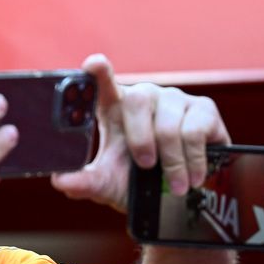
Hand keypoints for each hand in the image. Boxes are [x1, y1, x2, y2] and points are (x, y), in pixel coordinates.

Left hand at [51, 54, 230, 211]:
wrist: (177, 198)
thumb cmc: (135, 182)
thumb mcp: (107, 185)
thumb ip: (84, 183)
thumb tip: (60, 181)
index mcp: (114, 109)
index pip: (103, 83)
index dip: (99, 72)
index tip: (92, 64)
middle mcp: (144, 98)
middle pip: (138, 100)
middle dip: (141, 139)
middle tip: (145, 166)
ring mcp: (174, 100)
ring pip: (168, 124)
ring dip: (171, 161)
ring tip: (175, 184)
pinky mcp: (203, 109)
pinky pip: (195, 131)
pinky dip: (193, 161)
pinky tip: (194, 176)